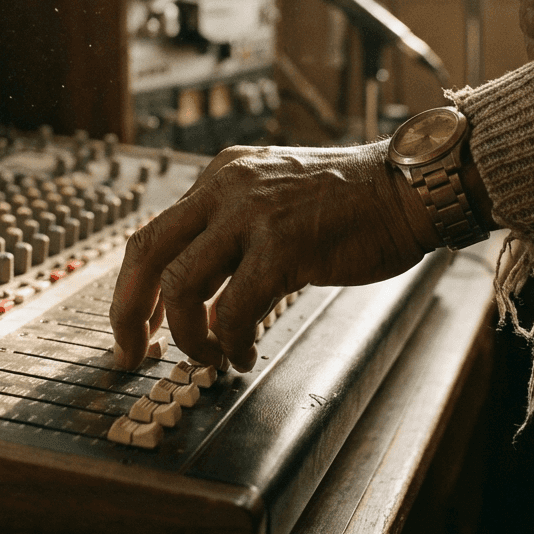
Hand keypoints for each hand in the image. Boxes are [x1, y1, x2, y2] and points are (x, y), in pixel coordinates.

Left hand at [109, 141, 440, 372]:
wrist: (405, 189)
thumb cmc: (350, 202)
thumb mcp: (274, 196)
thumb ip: (232, 231)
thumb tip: (195, 294)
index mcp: (222, 175)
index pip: (153, 232)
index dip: (133, 288)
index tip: (133, 326)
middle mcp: (227, 187)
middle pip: (147, 253)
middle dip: (129, 314)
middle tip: (132, 355)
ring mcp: (254, 214)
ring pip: (182, 286)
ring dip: (189, 337)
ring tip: (211, 358)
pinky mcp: (283, 245)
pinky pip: (233, 310)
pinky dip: (231, 343)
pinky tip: (246, 354)